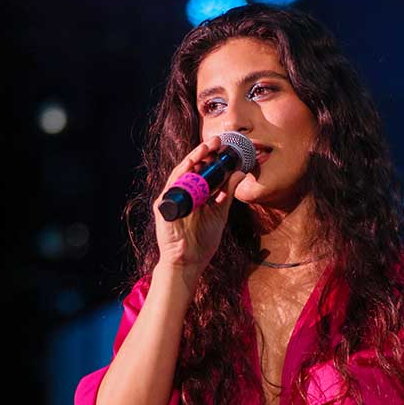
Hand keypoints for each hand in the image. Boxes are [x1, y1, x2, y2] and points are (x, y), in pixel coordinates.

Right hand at [153, 135, 247, 281]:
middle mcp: (183, 194)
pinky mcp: (163, 207)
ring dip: (192, 160)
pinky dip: (181, 177)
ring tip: (205, 149)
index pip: (203, 172)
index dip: (213, 159)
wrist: (188, 262)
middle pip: (192, 169)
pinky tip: (190, 167)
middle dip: (203, 154)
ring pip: (181, 174)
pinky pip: (172, 187)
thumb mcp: (219, 213)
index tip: (225, 148)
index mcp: (196, 195)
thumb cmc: (202, 241)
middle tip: (216, 142)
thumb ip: (227, 193)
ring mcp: (172, 199)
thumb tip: (239, 173)